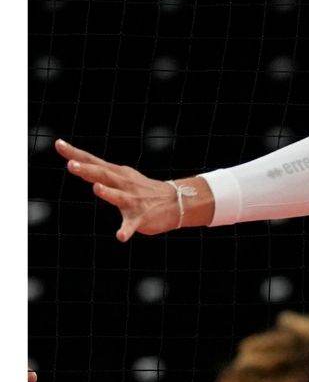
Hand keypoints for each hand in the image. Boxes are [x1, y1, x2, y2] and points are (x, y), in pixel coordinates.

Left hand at [56, 139, 181, 240]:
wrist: (177, 202)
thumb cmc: (143, 190)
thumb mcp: (122, 177)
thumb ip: (100, 172)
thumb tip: (74, 161)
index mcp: (118, 174)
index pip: (93, 162)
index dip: (75, 154)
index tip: (58, 144)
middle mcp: (124, 184)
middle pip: (103, 175)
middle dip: (88, 170)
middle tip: (71, 164)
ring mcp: (133, 200)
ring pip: (118, 196)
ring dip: (108, 193)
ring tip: (97, 188)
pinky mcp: (140, 217)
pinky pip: (131, 225)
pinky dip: (126, 230)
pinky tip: (120, 237)